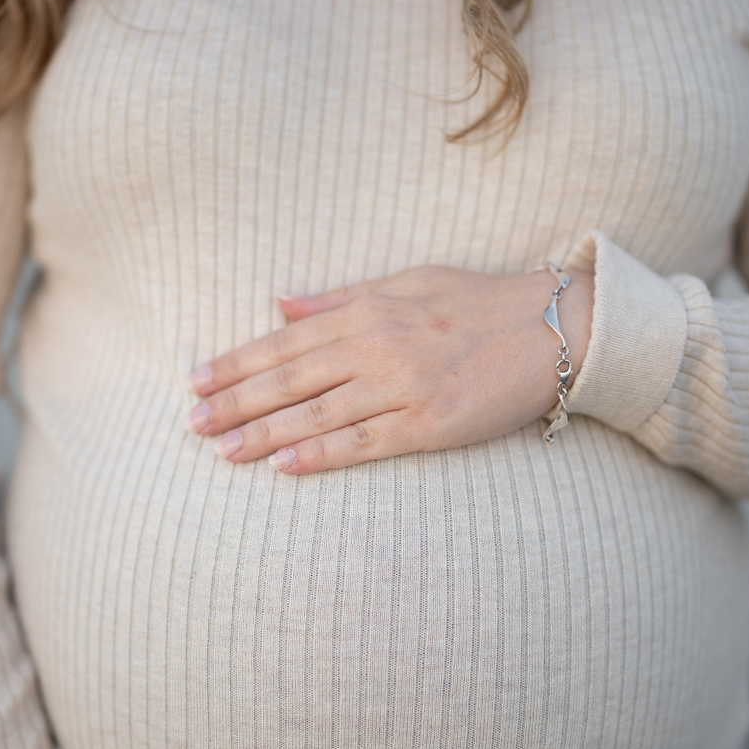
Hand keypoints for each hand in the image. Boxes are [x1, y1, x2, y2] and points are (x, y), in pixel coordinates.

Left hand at [184, 266, 593, 473]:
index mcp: (368, 310)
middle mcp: (378, 345)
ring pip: (317, 413)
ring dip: (264, 434)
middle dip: (235, 402)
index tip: (197, 382)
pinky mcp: (431, 422)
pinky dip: (321, 454)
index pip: (285, 340)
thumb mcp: (407, 281)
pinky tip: (283, 467)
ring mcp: (404, 385)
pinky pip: (364, 442)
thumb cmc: (480, 301)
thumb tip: (280, 303)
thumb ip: (341, 298)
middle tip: (192, 425)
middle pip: (290, 378)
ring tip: (222, 453)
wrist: (556, 328)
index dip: (236, 363)